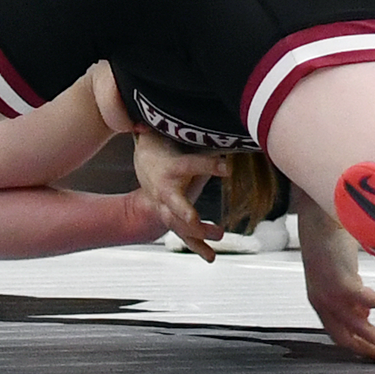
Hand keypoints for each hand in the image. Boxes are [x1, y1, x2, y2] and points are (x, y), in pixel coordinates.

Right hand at [131, 127, 227, 261]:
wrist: (146, 166)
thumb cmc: (170, 147)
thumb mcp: (182, 136)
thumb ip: (200, 133)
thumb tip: (224, 116)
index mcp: (172, 168)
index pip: (192, 165)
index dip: (209, 165)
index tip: (227, 167)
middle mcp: (166, 191)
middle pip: (175, 205)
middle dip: (185, 214)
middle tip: (195, 220)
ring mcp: (166, 208)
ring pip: (179, 226)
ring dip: (197, 235)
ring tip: (219, 235)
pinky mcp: (171, 219)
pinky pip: (184, 236)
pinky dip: (197, 247)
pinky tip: (211, 257)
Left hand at [295, 191, 374, 361]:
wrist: (317, 219)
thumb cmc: (328, 243)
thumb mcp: (337, 276)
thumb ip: (349, 296)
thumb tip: (365, 315)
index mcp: (320, 303)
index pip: (340, 336)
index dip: (360, 349)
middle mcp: (323, 304)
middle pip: (349, 340)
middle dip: (372, 352)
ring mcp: (331, 296)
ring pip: (360, 328)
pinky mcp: (342, 284)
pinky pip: (370, 301)